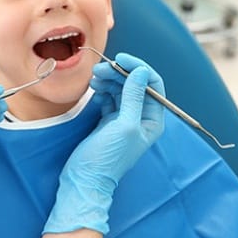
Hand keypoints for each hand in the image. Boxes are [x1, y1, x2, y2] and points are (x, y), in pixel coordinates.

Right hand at [43, 53, 164, 234]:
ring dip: (108, 80)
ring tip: (94, 78)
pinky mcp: (109, 119)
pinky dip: (102, 90)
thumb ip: (133, 97)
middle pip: (134, 84)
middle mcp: (141, 116)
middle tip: (99, 69)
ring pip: (120, 89)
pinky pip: (109, 97)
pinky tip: (94, 90)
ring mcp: (124, 117)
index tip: (120, 59)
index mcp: (152, 119)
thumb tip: (141, 71)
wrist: (85, 177)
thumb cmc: (108, 156)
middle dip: (118, 73)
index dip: (138, 68)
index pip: (153, 85)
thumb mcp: (124, 125)